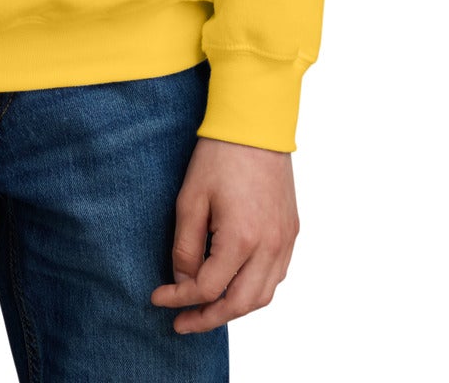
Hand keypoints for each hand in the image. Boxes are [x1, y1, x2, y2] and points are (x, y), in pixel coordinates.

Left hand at [150, 135, 299, 333]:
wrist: (256, 124)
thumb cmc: (219, 156)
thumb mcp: (190, 199)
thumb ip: (185, 246)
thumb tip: (182, 280)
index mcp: (242, 239)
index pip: (208, 288)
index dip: (180, 298)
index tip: (158, 298)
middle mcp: (269, 246)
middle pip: (239, 304)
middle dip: (208, 319)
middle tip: (182, 323)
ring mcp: (284, 240)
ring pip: (263, 296)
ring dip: (234, 309)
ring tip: (207, 310)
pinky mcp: (291, 231)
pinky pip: (276, 276)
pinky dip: (255, 290)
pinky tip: (235, 285)